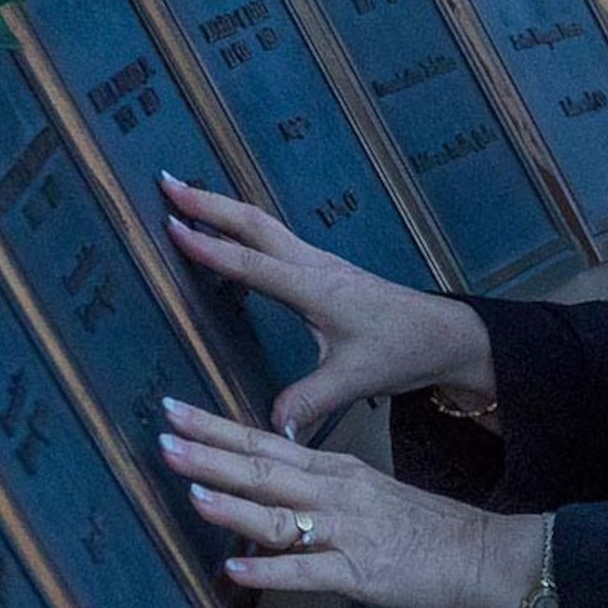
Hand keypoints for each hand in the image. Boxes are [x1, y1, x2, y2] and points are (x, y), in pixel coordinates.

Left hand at [157, 396, 542, 607]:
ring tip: (191, 496)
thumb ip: (314, 486)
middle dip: (209, 456)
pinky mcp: (359, 573)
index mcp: (332, 470)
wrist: (478, 552)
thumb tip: (264, 487)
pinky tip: (235, 571)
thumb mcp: (363, 490)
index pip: (264, 442)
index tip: (172, 411)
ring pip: (280, 516)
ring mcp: (346, 532)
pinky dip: (270, 572)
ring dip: (233, 507)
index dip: (215, 428)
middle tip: (163, 439)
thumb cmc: (418, 525)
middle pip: (263, 471)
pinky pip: (308, 573)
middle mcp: (334, 492)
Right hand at [159, 173, 493, 439]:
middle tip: (165, 181)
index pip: (254, 264)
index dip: (211, 248)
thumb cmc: (401, 350)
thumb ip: (309, 401)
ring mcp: (318, 263)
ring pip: (263, 224)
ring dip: (223, 208)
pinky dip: (243, 226)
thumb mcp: (355, 380)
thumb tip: (270, 426)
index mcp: (317, 288)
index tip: (173, 226)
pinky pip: (274, 238)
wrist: (442, 334)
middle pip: (253, 223)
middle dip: (208, 202)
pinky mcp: (322, 269)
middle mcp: (314, 266)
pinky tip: (226, 232)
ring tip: (184, 195)